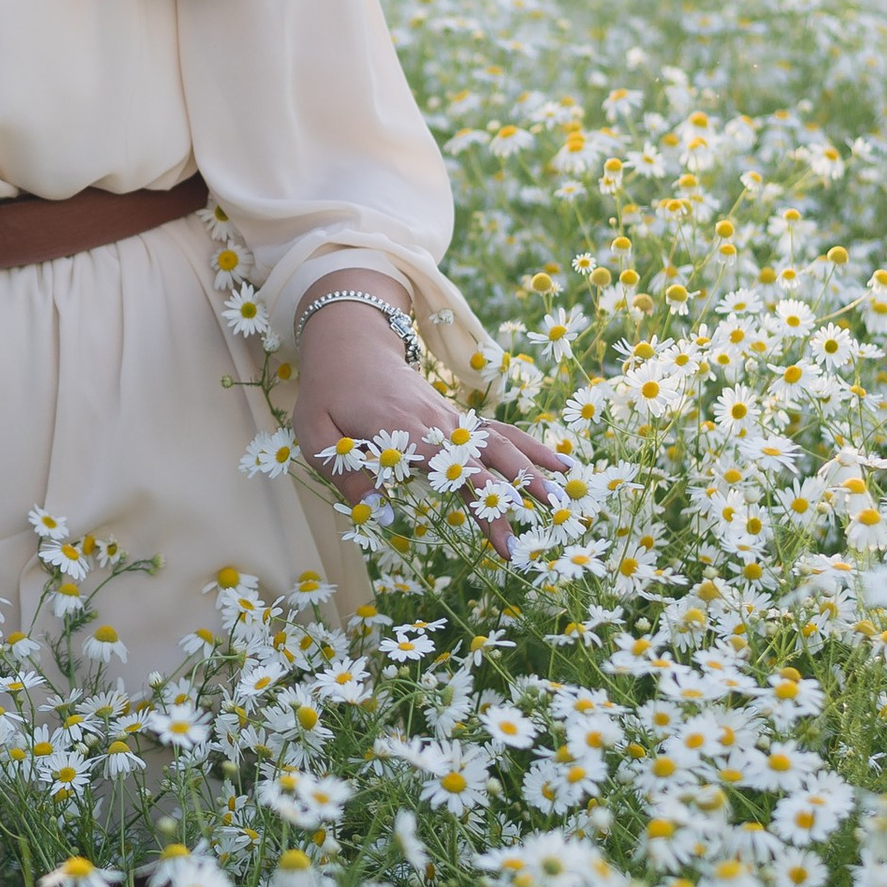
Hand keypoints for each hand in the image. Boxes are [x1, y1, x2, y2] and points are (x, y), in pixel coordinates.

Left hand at [291, 297, 567, 560]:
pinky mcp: (455, 418)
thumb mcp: (318, 435)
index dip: (484, 505)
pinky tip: (558, 463)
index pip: (456, 471)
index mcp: (406, 432)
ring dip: (536, 466)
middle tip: (555, 519)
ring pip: (502, 441)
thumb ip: (346, 475)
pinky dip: (530, 446)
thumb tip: (380, 514)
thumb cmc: (328, 392)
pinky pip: (498, 432)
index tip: (505, 541)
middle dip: (523, 490)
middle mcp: (438, 424)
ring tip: (568, 494)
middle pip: (489, 458)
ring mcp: (451, 419)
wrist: (350, 344)